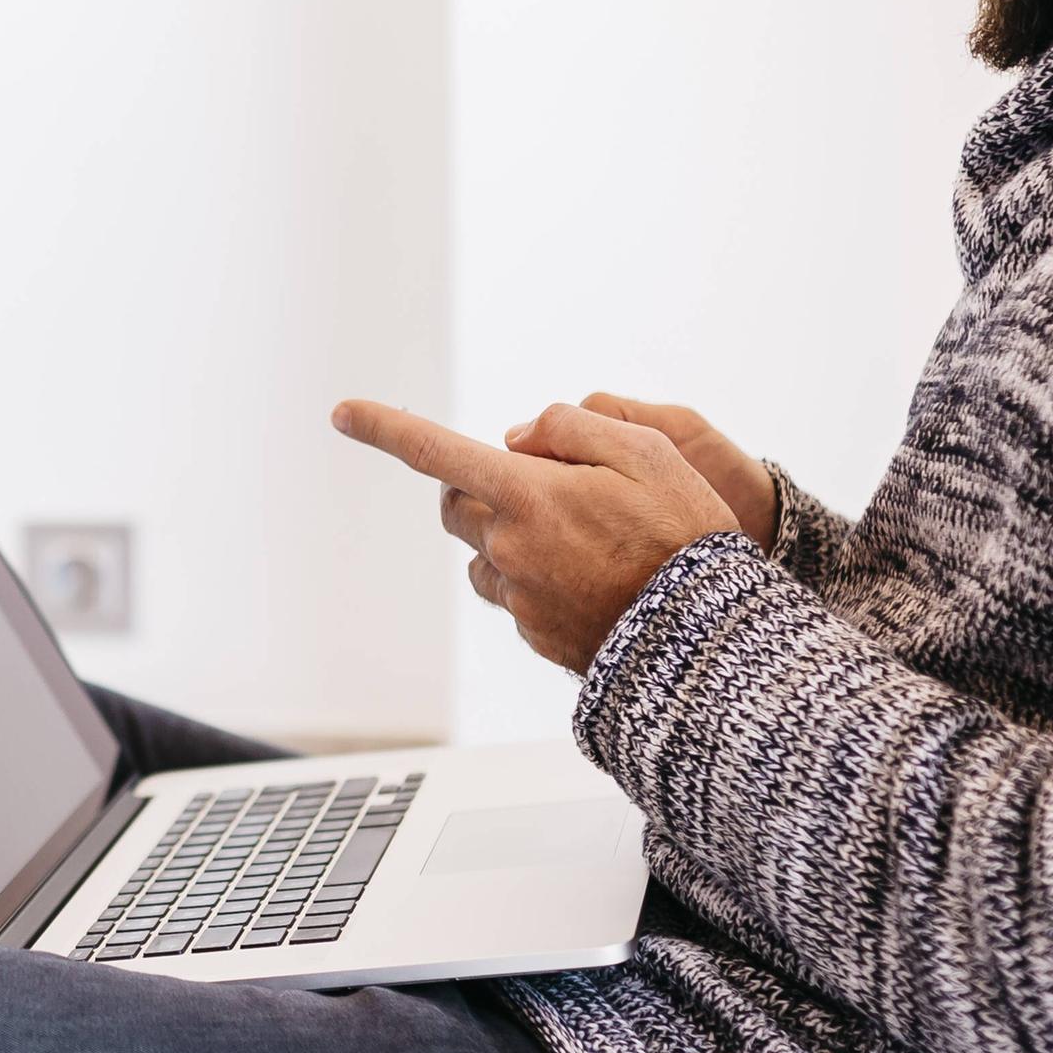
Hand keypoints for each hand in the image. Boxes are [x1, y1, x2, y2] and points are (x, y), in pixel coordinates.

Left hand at [331, 397, 743, 674]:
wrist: (710, 639)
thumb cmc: (685, 534)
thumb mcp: (647, 449)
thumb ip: (571, 427)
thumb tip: (515, 439)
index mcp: (528, 495)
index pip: (435, 452)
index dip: (384, 428)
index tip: (342, 413)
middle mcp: (509, 549)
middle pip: (454, 505)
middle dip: (476, 485)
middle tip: (543, 483)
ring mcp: (519, 599)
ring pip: (483, 554)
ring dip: (509, 536)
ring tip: (585, 540)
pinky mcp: (535, 636)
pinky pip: (515, 596)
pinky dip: (538, 579)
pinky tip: (595, 581)